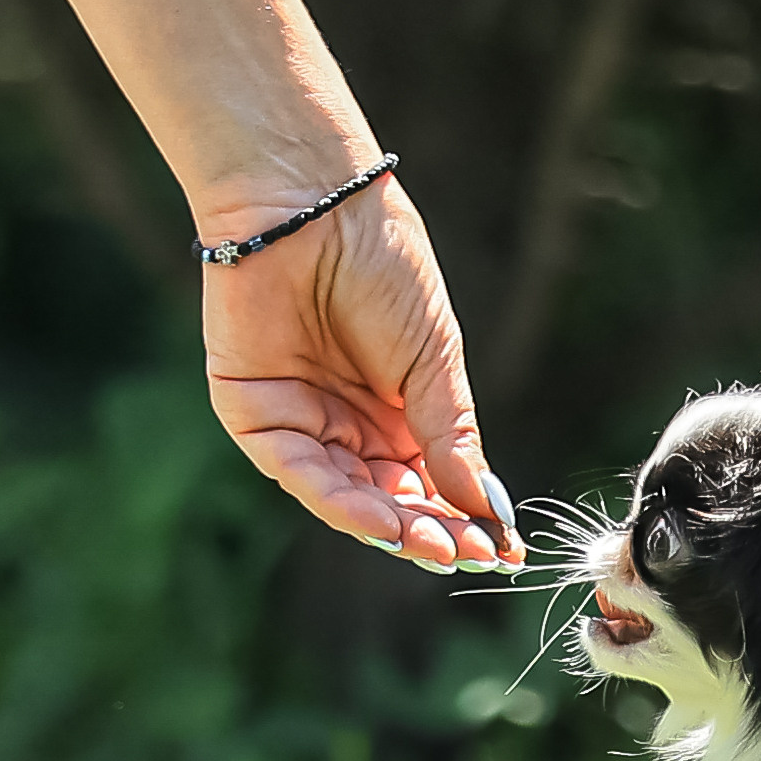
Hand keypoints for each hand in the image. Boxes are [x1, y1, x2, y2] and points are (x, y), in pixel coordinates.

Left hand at [197, 176, 523, 571]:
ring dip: (390, 526)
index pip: (432, 482)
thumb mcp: (435, 360)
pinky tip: (382, 519)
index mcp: (399, 409)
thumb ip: (451, 436)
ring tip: (434, 544)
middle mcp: (350, 423)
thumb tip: (489, 509)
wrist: (312, 207)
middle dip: (432, 530)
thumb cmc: (383, 266)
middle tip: (470, 552)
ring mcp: (302, 421)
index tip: (504, 550)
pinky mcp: (255, 414)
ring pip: (347, 496)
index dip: (466, 517)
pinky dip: (339, 501)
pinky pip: (299, 471)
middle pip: (392, 499)